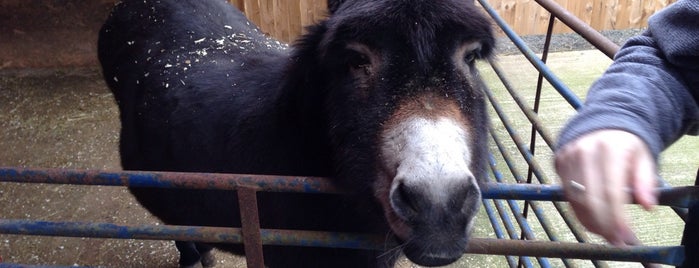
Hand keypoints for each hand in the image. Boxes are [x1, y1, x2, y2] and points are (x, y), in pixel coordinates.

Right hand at [555, 129, 657, 245]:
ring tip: (604, 232)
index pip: (610, 189)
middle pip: (590, 197)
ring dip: (589, 220)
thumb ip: (646, 181)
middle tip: (614, 239)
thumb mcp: (643, 158)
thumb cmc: (625, 145)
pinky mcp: (559, 161)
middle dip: (602, 223)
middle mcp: (585, 151)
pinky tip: (590, 219)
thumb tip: (647, 205)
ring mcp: (569, 156)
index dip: (616, 215)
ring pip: (575, 198)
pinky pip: (566, 193)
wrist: (600, 123)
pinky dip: (578, 210)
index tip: (624, 234)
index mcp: (610, 148)